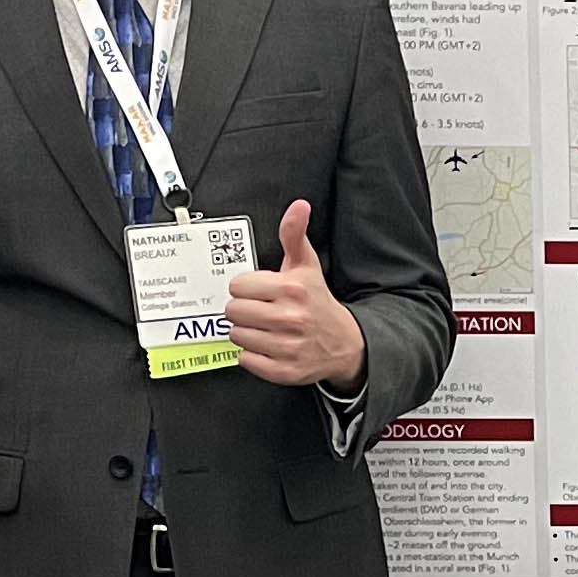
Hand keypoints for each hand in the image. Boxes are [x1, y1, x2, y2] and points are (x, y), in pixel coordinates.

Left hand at [225, 199, 368, 389]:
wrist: (344, 343)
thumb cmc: (317, 302)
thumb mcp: (306, 265)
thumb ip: (294, 234)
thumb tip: (298, 206)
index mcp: (292, 288)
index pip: (238, 286)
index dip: (246, 288)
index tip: (260, 292)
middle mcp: (290, 318)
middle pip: (233, 312)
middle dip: (243, 310)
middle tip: (260, 311)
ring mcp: (287, 346)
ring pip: (237, 336)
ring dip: (247, 333)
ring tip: (265, 329)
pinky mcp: (284, 370)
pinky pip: (246, 360)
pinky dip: (253, 356)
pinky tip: (268, 346)